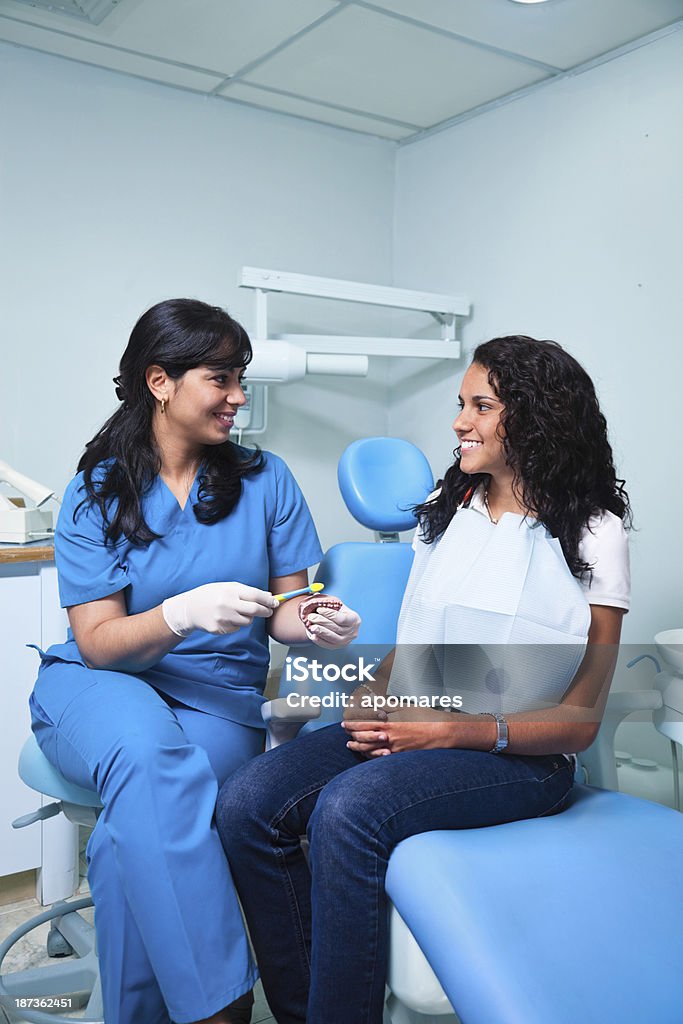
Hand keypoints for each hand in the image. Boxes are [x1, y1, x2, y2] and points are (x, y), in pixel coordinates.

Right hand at [162, 582, 277, 636]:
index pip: (255, 596)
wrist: (189, 608)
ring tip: (238, 612)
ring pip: (247, 621)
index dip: (268, 600)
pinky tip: (226, 618)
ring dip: (248, 618)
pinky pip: (236, 628)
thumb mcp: (227, 587)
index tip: (275, 602)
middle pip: (254, 610)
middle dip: (265, 611)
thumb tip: (268, 596)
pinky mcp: (219, 629)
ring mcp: (222, 618)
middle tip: (269, 611)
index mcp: (229, 591)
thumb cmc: (211, 595)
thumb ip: (247, 591)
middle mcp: (226, 604)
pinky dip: (236, 624)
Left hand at [298, 595, 360, 648]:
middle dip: (322, 621)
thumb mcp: (337, 606)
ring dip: (320, 631)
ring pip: (332, 637)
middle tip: (311, 616)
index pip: (342, 618)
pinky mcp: (338, 647)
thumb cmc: (339, 613)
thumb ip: (328, 601)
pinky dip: (319, 640)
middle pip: (335, 627)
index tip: (319, 609)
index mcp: (354, 619)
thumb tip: (315, 594)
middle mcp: (352, 632)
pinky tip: (313, 634)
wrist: (343, 626)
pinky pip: (328, 645)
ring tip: (311, 626)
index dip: (329, 614)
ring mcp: (346, 641)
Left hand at [342, 708, 455, 757]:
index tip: (345, 723)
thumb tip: (375, 702)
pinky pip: (381, 758)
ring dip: (358, 748)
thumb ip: (388, 706)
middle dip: (352, 736)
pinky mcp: (400, 757)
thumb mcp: (405, 707)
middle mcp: (388, 737)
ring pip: (370, 751)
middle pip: (363, 739)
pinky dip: (371, 756)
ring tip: (351, 745)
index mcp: (388, 723)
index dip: (352, 724)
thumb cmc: (424, 717)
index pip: (363, 724)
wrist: (441, 732)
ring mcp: (394, 749)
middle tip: (345, 734)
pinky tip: (367, 754)